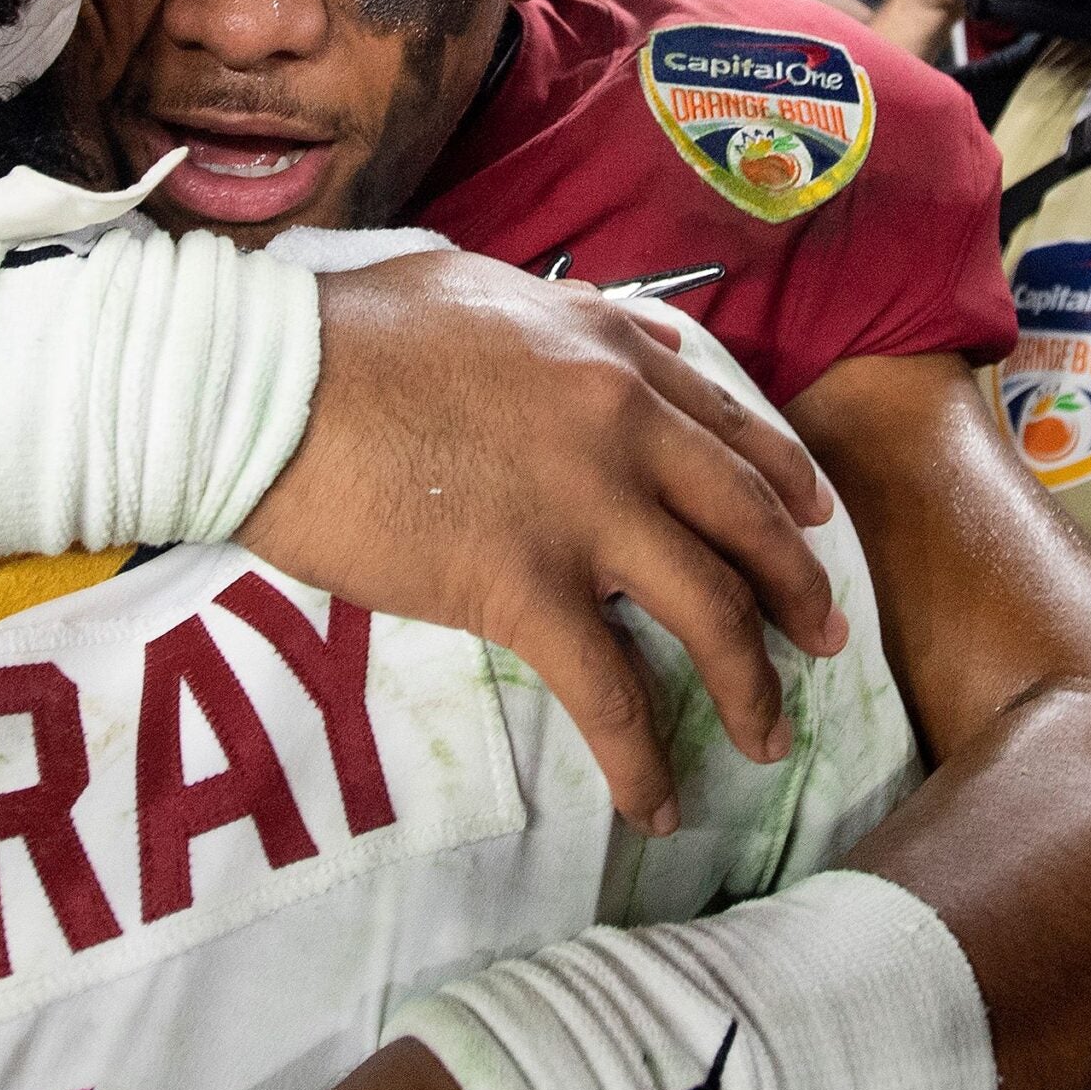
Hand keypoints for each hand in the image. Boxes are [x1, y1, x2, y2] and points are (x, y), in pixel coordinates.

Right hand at [238, 252, 844, 837]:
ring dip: (751, 686)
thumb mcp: (471, 283)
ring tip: (769, 736)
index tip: (813, 521)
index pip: (726, 423)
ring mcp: (582, 509)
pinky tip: (656, 806)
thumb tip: (597, 327)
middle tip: (825, 638)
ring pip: (709, 612)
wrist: (265, 382)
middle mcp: (621, 424)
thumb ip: (553, 311)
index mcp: (606, 351)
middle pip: (748, 521)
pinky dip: (643, 761)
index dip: (783, 481)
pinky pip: (609, 692)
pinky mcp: (523, 586)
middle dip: (799, 589)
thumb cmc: (342, 330)